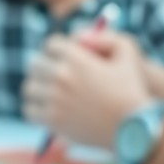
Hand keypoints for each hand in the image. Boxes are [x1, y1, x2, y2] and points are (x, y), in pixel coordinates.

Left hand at [23, 34, 151, 149]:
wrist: (133, 127)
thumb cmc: (132, 88)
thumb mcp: (127, 50)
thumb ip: (103, 36)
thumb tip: (77, 37)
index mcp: (76, 57)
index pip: (50, 45)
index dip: (56, 49)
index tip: (60, 57)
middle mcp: (61, 76)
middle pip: (35, 64)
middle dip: (44, 66)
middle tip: (51, 74)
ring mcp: (55, 99)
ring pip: (29, 88)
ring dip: (37, 87)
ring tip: (47, 92)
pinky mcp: (53, 120)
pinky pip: (29, 110)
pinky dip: (35, 109)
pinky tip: (46, 109)